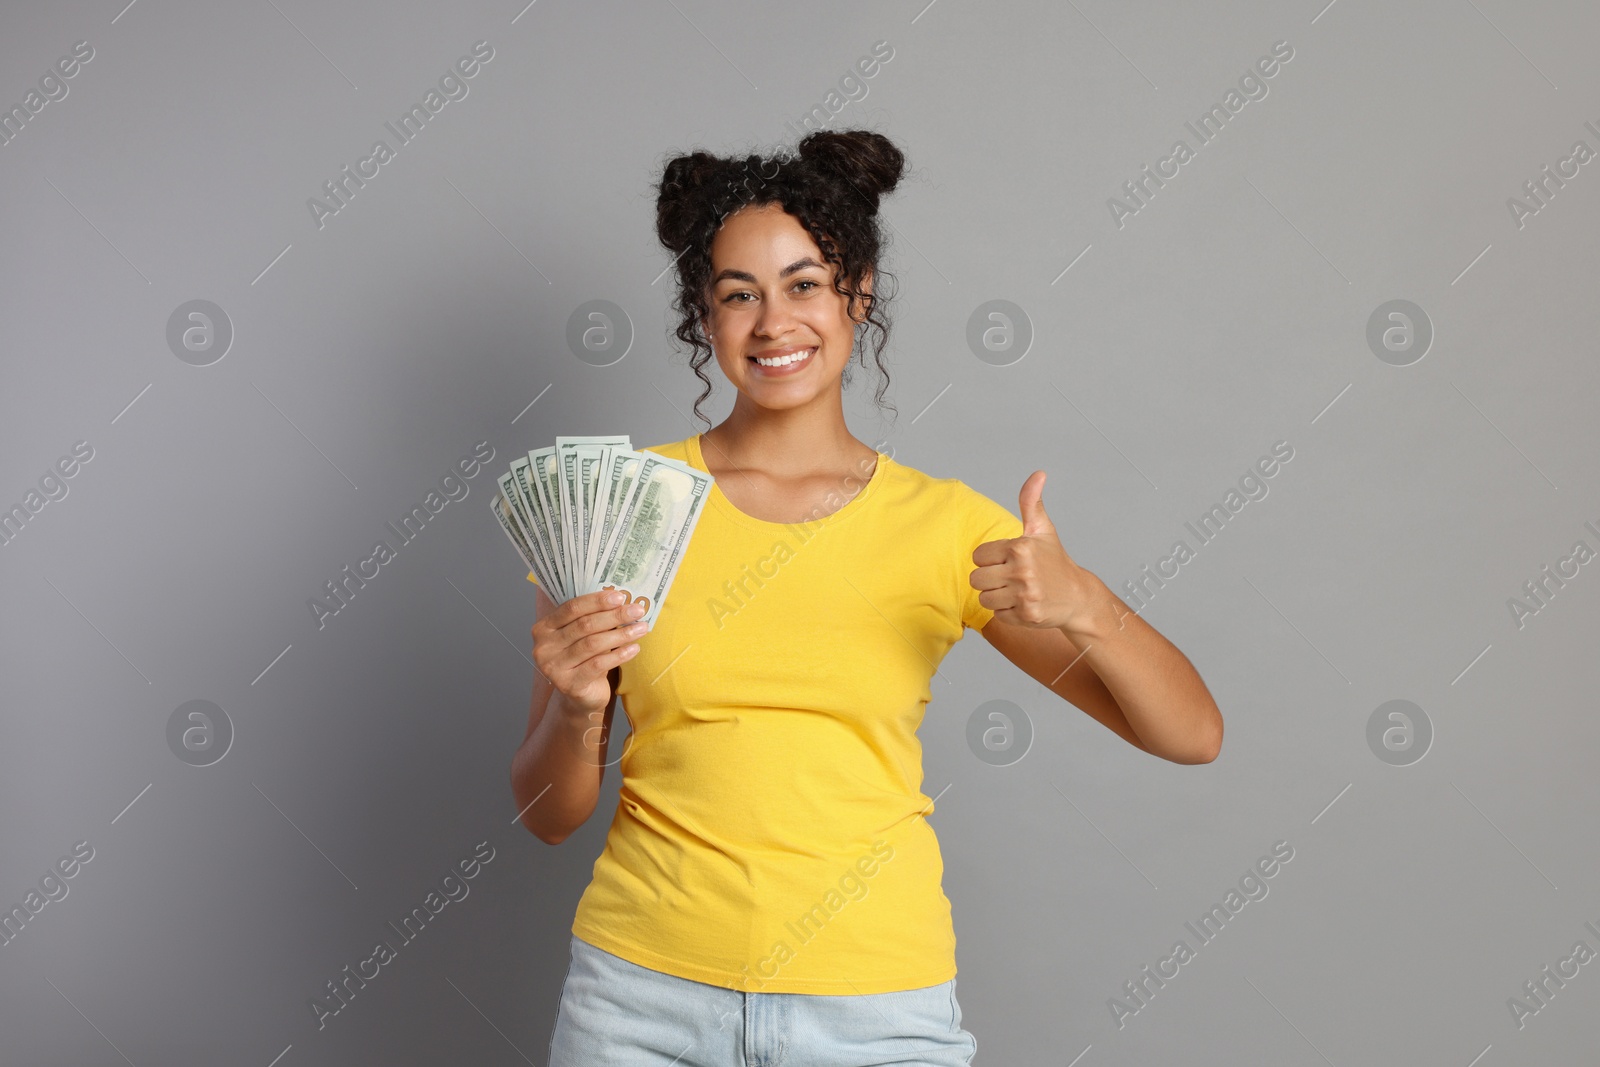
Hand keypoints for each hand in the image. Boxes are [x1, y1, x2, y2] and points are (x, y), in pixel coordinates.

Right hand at [531, 587, 647, 714]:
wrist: (580, 696)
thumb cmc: (583, 659)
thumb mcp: (583, 636)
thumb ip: (593, 618)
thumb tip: (622, 601)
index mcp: (544, 628)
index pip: (571, 608)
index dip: (597, 601)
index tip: (621, 597)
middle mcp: (544, 647)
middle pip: (584, 625)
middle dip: (614, 616)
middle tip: (637, 610)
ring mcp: (554, 667)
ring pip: (592, 644)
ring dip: (621, 634)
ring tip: (641, 628)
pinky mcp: (569, 684)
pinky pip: (598, 665)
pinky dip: (619, 655)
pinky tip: (634, 648)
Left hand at [970, 470, 1092, 631]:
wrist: (1078, 597)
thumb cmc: (1055, 561)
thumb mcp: (1042, 530)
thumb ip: (1031, 502)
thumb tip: (1038, 474)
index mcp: (1020, 547)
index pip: (978, 556)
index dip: (990, 559)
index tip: (1007, 560)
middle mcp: (1022, 571)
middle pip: (976, 579)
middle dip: (990, 579)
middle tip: (1010, 578)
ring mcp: (1025, 595)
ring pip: (984, 599)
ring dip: (997, 597)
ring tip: (1016, 591)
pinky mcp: (1026, 615)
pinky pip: (997, 615)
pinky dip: (1008, 612)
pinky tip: (1023, 603)